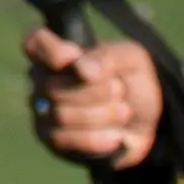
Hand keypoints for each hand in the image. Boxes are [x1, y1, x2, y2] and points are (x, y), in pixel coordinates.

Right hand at [22, 13, 161, 170]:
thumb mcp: (131, 59)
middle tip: (120, 90)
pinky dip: (95, 139)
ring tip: (124, 112)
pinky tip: (115, 136)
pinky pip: (64, 141)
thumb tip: (80, 67)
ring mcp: (44, 111)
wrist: (148, 123)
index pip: (35, 43)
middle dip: (96, 91)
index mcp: (59, 51)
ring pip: (61, 115)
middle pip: (53, 85)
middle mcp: (43, 79)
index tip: (76, 57)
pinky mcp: (52, 140)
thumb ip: (106, 56)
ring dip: (101, 115)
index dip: (52, 51)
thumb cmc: (133, 83)